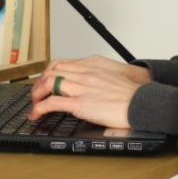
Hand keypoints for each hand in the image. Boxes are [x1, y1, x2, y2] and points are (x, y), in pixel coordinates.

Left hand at [29, 56, 152, 129]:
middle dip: (39, 83)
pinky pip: (52, 103)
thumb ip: (99, 79)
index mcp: (93, 66)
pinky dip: (40, 108)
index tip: (45, 83)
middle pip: (51, 70)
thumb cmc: (132, 96)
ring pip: (48, 82)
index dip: (48, 73)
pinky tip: (37, 114)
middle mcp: (85, 73)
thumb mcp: (113, 79)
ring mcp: (82, 87)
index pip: (62, 63)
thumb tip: (91, 87)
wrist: (143, 103)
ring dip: (36, 94)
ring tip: (35, 104)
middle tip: (37, 94)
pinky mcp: (81, 104)